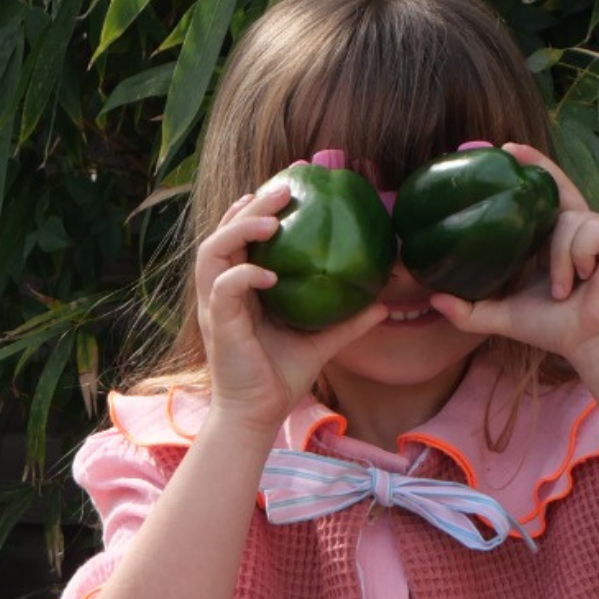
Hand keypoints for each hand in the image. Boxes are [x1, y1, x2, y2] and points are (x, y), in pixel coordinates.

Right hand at [196, 180, 388, 430]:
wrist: (258, 415)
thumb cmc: (281, 377)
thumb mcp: (321, 342)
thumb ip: (348, 321)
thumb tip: (384, 302)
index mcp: (241, 287)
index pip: (241, 235)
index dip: (258, 207)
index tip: (290, 183)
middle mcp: (223, 290)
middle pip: (224, 232)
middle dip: (252, 205)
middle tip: (286, 185)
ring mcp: (216, 306)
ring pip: (213, 251)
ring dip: (240, 230)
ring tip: (273, 219)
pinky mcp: (217, 325)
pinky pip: (224, 288)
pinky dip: (244, 275)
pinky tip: (270, 274)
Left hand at [429, 144, 598, 369]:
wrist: (596, 344)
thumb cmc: (558, 330)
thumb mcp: (505, 315)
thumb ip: (470, 310)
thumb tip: (434, 299)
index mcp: (556, 242)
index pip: (541, 200)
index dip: (527, 174)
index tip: (502, 151)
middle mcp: (581, 229)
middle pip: (558, 188)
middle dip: (538, 166)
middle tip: (509, 150)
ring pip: (565, 221)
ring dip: (558, 261)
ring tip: (565, 291)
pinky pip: (586, 231)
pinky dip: (577, 258)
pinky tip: (587, 280)